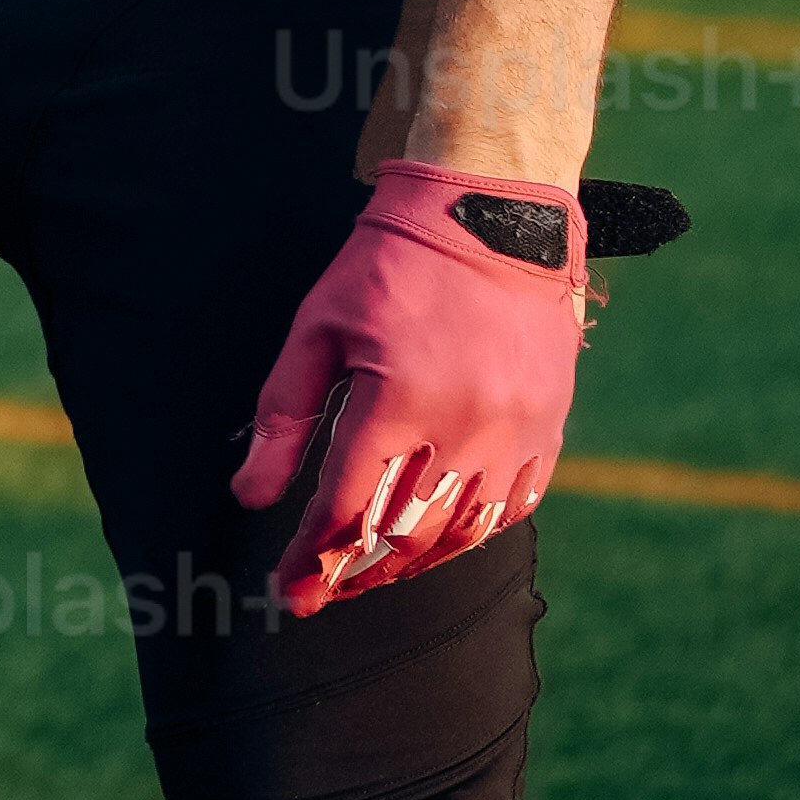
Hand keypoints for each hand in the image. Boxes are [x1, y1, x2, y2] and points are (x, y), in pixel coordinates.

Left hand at [233, 162, 588, 610]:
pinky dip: (473, 533)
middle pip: (403, 535)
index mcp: (399, 399)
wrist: (491, 208)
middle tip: (323, 589)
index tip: (288, 590)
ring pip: (462, 532)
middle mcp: (465, 425)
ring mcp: (517, 429)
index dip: (310, 559)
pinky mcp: (550, 423)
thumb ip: (284, 414)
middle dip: (355, 573)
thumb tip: (249, 495)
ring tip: (374, 572)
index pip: (345, 508)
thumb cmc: (391, 262)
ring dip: (412, 563)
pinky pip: (515, 506)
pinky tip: (440, 538)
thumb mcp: (318, 326)